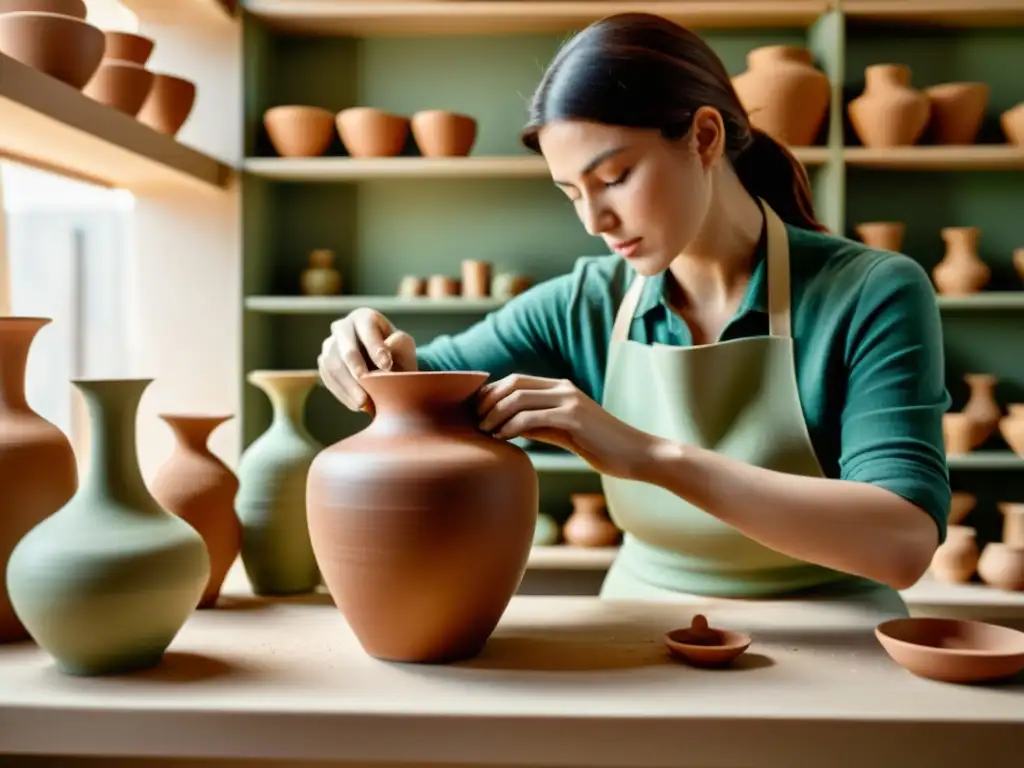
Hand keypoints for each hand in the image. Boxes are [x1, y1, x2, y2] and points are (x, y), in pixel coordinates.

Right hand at [318, 308, 417, 412]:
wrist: (383, 365)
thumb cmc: (396, 352)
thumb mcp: (404, 346)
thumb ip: (400, 344)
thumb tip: (387, 347)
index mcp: (363, 317)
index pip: (366, 328)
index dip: (375, 346)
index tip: (386, 365)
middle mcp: (342, 328)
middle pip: (345, 348)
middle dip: (356, 369)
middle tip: (368, 384)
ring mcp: (330, 346)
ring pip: (333, 365)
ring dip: (348, 387)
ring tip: (363, 403)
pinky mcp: (324, 364)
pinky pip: (328, 379)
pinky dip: (342, 393)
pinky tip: (356, 405)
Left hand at [475, 374, 657, 478]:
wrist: (636, 455)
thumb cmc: (602, 447)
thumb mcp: (564, 433)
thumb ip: (539, 425)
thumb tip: (508, 427)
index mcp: (562, 388)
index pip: (517, 380)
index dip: (492, 393)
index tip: (476, 411)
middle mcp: (564, 388)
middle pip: (514, 383)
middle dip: (488, 400)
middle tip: (475, 421)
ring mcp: (569, 400)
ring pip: (519, 398)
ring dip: (495, 414)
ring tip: (484, 431)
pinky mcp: (573, 417)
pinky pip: (531, 417)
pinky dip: (511, 426)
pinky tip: (502, 438)